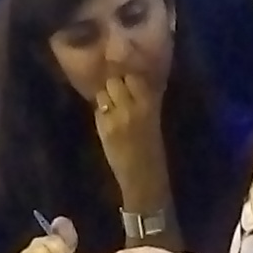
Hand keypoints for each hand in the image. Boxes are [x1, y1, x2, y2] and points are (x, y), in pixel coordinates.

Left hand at [93, 72, 169, 205]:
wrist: (143, 177)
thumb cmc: (153, 149)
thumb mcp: (154, 120)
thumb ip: (145, 100)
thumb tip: (133, 80)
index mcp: (149, 104)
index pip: (133, 76)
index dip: (128, 76)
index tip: (128, 81)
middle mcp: (132, 107)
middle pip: (114, 81)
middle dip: (114, 86)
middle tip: (118, 95)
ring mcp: (115, 117)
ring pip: (102, 94)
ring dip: (105, 98)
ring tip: (112, 108)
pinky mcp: (103, 128)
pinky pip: (98, 110)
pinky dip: (101, 113)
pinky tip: (107, 121)